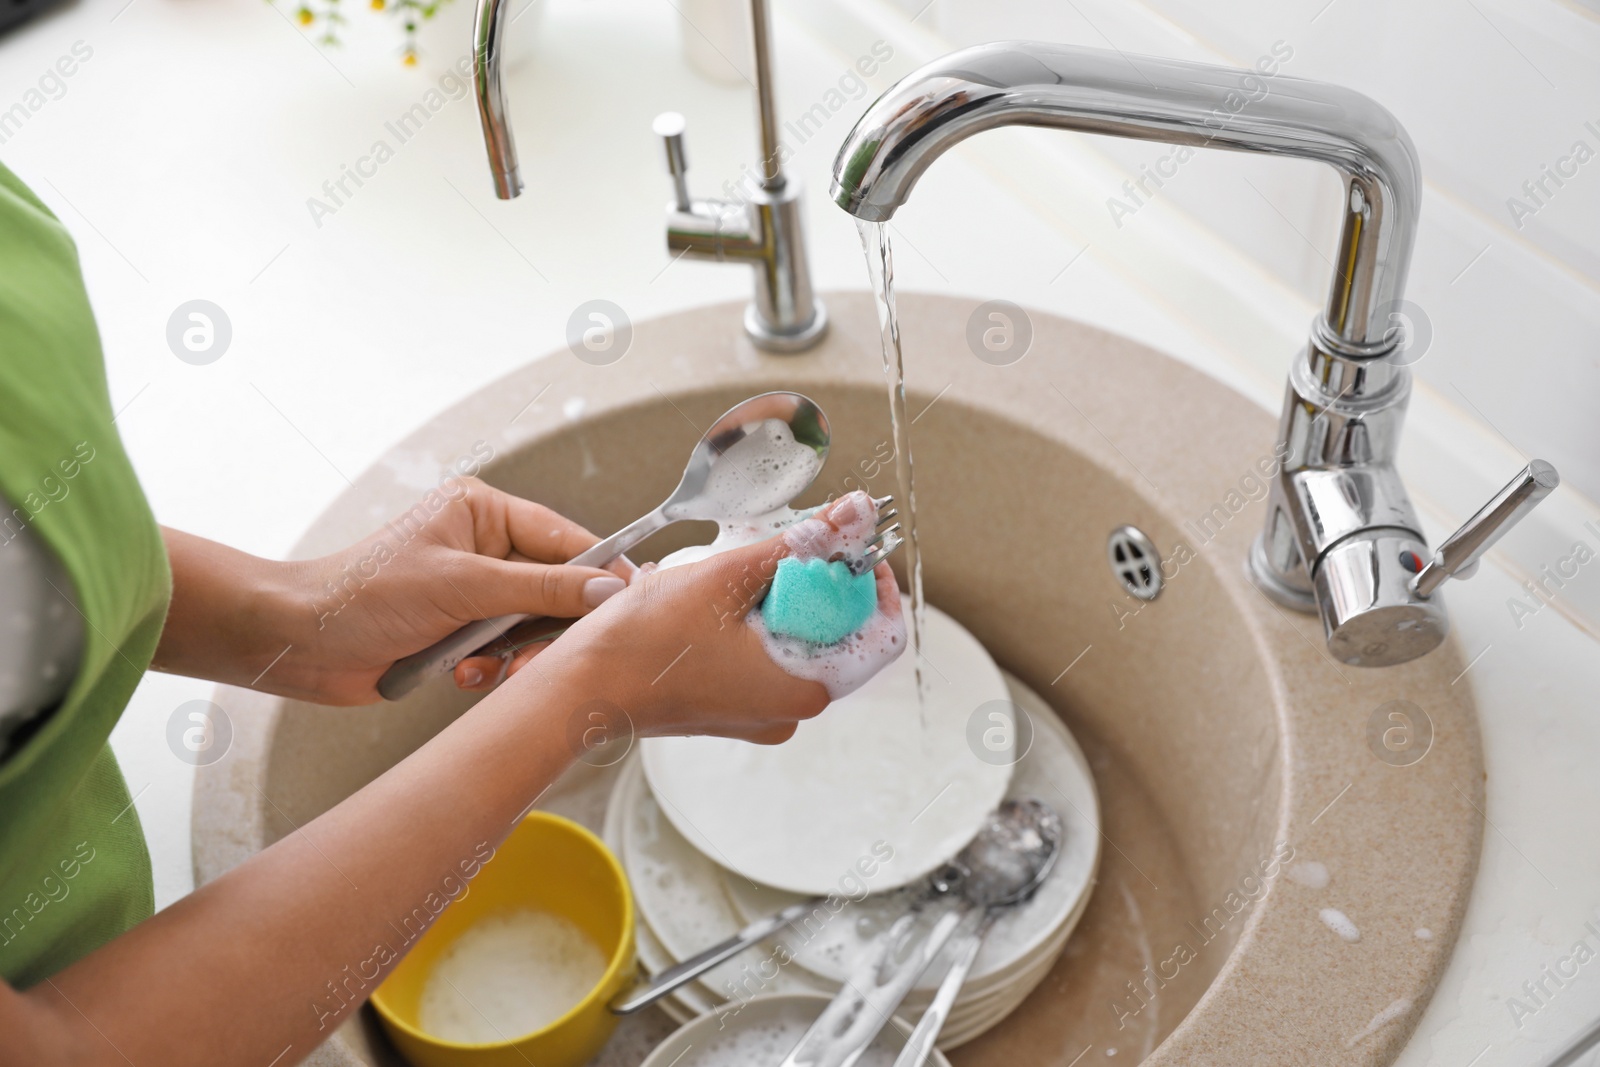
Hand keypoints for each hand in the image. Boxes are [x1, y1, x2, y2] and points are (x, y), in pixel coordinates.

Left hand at [156, 479, 635, 704]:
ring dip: (518, 655)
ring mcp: (474, 592)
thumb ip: (542, 587)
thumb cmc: (362, 595)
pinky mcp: (462, 633)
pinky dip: (495, 671)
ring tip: (491, 667)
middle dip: (549, 627)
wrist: (298, 644)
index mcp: (485, 512)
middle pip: (557, 588)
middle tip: (539, 653)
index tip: (631, 603)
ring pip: (535, 628)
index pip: (567, 539)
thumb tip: (610, 589)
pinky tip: (466, 675)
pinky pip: (508, 654)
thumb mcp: (462, 585)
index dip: (601, 573)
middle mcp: (484, 547)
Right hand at [500, 493, 904, 745]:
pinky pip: (765, 654)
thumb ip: (798, 542)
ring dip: (782, 596)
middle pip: (838, 634)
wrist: (578, 690)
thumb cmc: (642, 646)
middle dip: (820, 581)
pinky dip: (755, 619)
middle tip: (790, 543)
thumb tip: (852, 514)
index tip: (851, 546)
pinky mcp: (731, 704)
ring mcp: (759, 711)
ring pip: (798, 641)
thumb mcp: (728, 576)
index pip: (881, 636)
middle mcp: (790, 711)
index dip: (874, 582)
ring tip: (742, 566)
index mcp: (805, 690)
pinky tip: (719, 594)